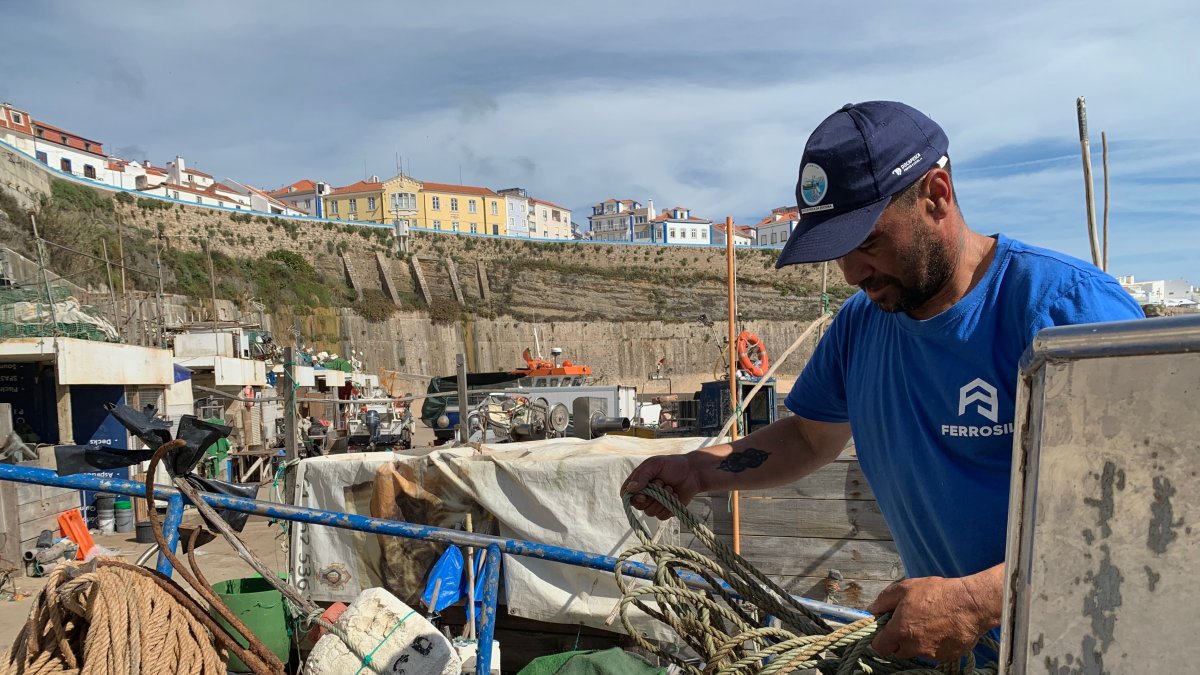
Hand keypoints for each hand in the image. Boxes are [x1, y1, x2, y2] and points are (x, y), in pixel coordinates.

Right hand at [620, 454, 703, 519]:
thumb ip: (642, 475)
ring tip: (670, 488)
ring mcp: (654, 504)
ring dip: (662, 500)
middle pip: (638, 506)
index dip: (633, 497)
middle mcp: (644, 495)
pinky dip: (669, 506)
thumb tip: (630, 489)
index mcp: (638, 483)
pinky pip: (662, 516)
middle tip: (662, 482)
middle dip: (652, 495)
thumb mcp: (655, 464)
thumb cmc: (673, 465)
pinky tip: (675, 495)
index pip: (626, 495)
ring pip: (650, 512)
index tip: (644, 494)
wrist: (693, 472)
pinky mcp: (665, 511)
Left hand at [867, 572, 999, 661]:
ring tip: (927, 623)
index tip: (884, 629)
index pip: (879, 647)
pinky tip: (940, 629)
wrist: (971, 604)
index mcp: (899, 631)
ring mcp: (931, 655)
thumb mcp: (904, 588)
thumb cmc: (937, 593)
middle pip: (897, 651)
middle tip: (907, 623)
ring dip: (916, 642)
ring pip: (915, 652)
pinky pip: (933, 653)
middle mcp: (913, 647)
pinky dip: (933, 644)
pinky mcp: (946, 657)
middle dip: (898, 640)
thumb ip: (883, 601)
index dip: (879, 638)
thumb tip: (871, 610)